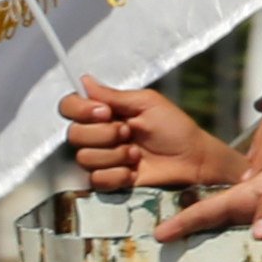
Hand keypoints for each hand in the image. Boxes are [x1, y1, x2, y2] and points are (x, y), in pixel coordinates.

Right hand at [59, 78, 242, 194]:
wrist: (191, 161)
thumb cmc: (175, 128)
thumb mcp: (147, 103)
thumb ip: (113, 96)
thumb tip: (84, 80)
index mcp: (106, 113)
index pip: (70, 107)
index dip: (80, 110)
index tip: (105, 112)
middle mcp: (99, 135)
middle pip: (74, 134)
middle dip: (105, 134)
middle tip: (130, 133)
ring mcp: (102, 159)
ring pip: (84, 157)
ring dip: (115, 155)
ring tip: (137, 153)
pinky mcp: (108, 182)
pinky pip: (96, 179)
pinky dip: (117, 175)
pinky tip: (133, 172)